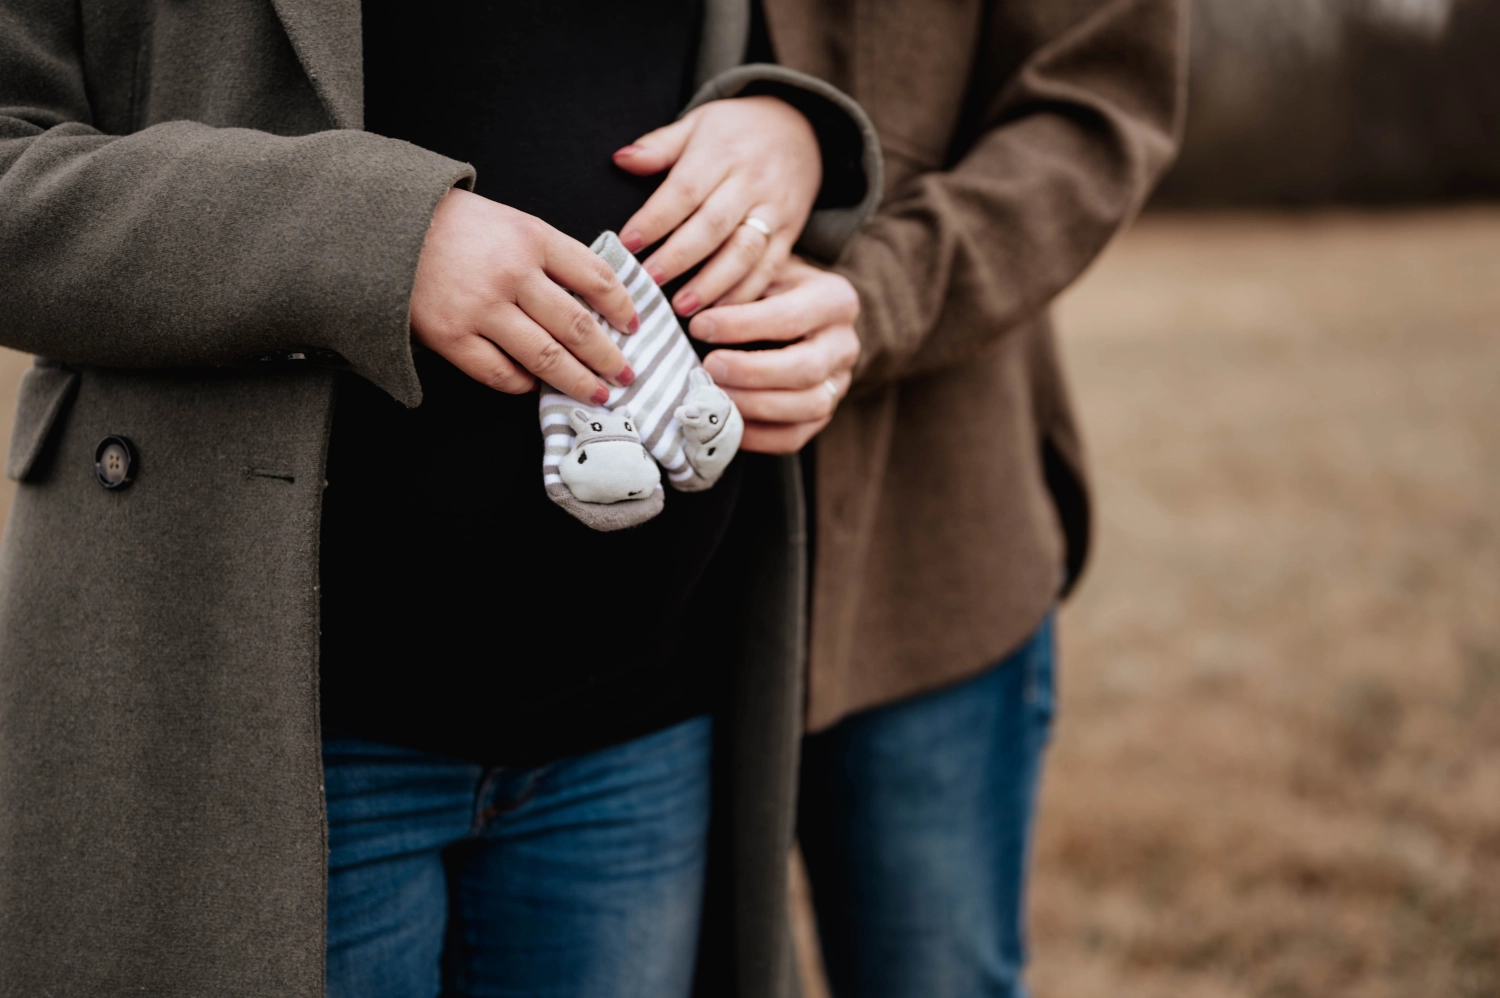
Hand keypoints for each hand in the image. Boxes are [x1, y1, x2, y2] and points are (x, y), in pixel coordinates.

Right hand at [410, 188, 639, 403]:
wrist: (383, 226)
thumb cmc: (453, 225)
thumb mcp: (509, 222)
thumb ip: (548, 256)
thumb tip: (591, 302)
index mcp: (532, 237)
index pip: (595, 277)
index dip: (622, 306)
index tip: (633, 326)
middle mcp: (512, 273)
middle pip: (577, 326)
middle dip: (609, 357)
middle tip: (626, 374)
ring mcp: (481, 308)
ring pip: (546, 357)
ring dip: (578, 380)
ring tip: (597, 393)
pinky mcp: (452, 336)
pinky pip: (500, 373)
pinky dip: (523, 384)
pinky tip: (536, 385)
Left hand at [613, 95, 820, 316]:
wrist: (802, 128)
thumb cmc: (736, 131)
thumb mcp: (697, 124)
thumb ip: (660, 146)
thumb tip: (621, 159)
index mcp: (721, 152)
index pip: (684, 190)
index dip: (655, 219)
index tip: (627, 243)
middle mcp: (750, 182)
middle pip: (713, 225)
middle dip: (679, 257)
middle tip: (649, 281)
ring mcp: (774, 210)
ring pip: (744, 252)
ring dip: (712, 284)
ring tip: (683, 307)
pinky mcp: (790, 233)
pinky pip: (770, 268)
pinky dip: (745, 294)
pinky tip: (720, 313)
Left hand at [689, 256, 859, 453]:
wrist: (801, 312)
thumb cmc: (771, 287)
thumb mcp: (761, 271)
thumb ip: (739, 285)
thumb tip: (693, 309)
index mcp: (835, 299)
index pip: (789, 317)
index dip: (741, 325)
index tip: (698, 325)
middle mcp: (845, 344)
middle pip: (806, 368)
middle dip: (751, 372)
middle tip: (709, 367)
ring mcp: (839, 384)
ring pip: (808, 407)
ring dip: (754, 406)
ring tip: (714, 396)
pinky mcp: (823, 415)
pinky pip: (795, 437)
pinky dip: (757, 437)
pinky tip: (724, 423)